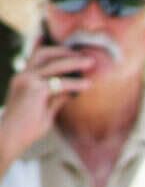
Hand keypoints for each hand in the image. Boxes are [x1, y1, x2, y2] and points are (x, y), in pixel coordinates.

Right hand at [0, 42, 92, 163]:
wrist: (11, 137)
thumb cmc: (26, 128)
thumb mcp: (45, 109)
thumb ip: (56, 98)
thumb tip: (71, 91)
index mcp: (23, 79)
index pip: (37, 57)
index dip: (52, 49)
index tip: (71, 49)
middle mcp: (24, 76)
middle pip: (44, 54)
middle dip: (65, 52)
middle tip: (84, 56)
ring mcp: (27, 81)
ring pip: (54, 65)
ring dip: (74, 62)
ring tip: (91, 62)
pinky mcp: (34, 90)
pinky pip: (59, 83)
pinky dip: (75, 83)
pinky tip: (87, 84)